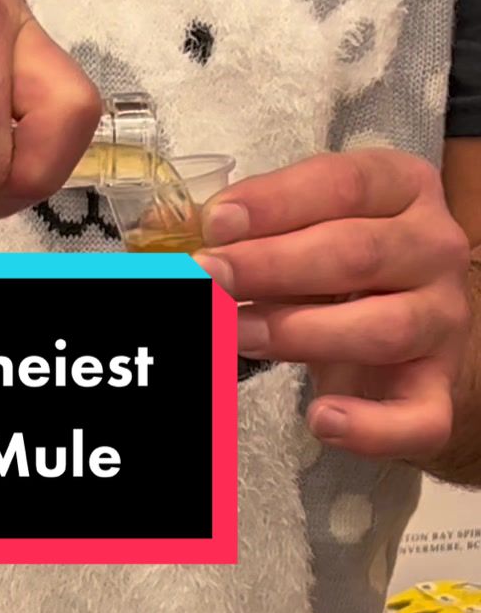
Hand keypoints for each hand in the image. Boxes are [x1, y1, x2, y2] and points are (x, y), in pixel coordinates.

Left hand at [194, 150, 470, 460]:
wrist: (407, 329)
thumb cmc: (342, 267)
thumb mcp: (304, 227)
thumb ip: (254, 225)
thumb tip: (169, 229)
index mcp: (404, 189)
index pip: (346, 184)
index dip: (277, 202)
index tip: (216, 222)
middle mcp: (434, 250)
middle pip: (359, 254)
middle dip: (273, 265)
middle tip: (210, 275)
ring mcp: (443, 322)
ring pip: (383, 329)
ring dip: (298, 333)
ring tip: (234, 332)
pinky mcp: (437, 390)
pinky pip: (417, 418)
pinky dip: (370, 427)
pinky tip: (321, 419)